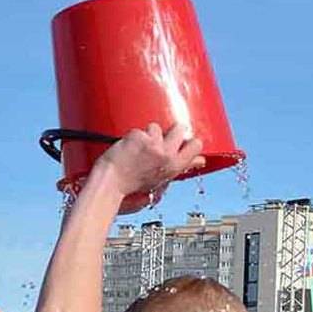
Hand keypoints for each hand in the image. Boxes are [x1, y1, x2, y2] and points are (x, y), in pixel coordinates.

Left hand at [89, 123, 205, 205]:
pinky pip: (140, 130)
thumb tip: (200, 160)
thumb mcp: (163, 179)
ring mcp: (153, 145)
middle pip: (180, 129)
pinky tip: (128, 148)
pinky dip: (133, 137)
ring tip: (139, 148)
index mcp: (174, 168)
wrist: (112, 183)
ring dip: (148, 134)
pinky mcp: (140, 137)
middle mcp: (167, 156)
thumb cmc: (134, 184)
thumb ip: (179, 167)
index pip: (196, 148)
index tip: (186, 142)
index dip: (191, 142)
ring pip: (157, 127)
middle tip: (162, 137)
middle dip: (173, 130)